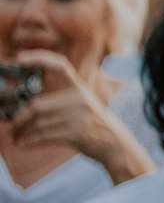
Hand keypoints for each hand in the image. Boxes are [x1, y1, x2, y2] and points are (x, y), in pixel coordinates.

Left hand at [8, 49, 148, 180]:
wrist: (114, 143)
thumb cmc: (90, 122)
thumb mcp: (82, 104)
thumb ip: (59, 100)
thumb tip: (24, 106)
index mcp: (79, 88)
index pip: (60, 66)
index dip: (40, 58)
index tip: (19, 58)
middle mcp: (79, 99)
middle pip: (37, 106)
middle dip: (19, 118)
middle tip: (11, 125)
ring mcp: (79, 117)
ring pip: (38, 124)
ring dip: (22, 132)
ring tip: (15, 136)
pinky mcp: (77, 134)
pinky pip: (44, 137)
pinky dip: (29, 142)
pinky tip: (22, 144)